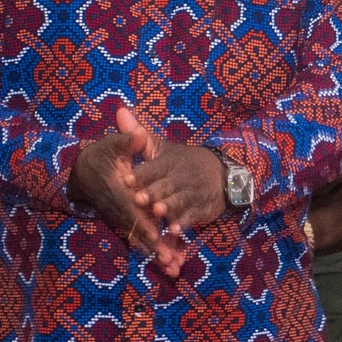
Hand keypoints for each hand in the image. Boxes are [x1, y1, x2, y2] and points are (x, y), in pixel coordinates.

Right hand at [66, 106, 175, 264]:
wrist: (83, 172)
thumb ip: (125, 140)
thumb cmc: (101, 155)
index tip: (157, 235)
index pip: (130, 210)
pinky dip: (156, 252)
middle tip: (171, 262)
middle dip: (154, 247)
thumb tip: (138, 135)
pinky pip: (142, 240)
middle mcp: (118, 209)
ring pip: (141, 240)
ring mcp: (122, 219)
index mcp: (116, 191)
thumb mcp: (111, 144)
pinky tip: (172, 266)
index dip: (143, 223)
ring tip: (174, 269)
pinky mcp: (127, 223)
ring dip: (157, 254)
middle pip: (138, 231)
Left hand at [129, 144, 229, 274]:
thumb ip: (140, 135)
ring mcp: (192, 193)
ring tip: (158, 211)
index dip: (141, 174)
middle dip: (153, 193)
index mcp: (169, 162)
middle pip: (165, 186)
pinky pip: (192, 216)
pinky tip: (174, 230)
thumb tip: (120, 112)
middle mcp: (181, 178)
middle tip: (138, 199)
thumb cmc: (183, 163)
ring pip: (179, 201)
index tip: (127, 179)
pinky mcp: (201, 208)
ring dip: (169, 207)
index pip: (153, 168)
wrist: (222, 173)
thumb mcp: (163, 148)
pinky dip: (184, 223)